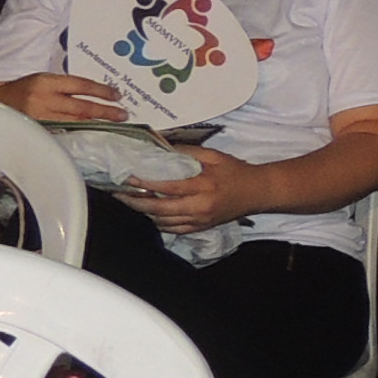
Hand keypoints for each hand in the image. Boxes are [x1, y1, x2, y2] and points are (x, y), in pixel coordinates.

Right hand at [2, 72, 127, 124]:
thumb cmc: (23, 91)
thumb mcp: (42, 81)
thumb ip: (65, 87)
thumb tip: (97, 95)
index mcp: (45, 82)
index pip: (79, 86)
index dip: (101, 91)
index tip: (118, 96)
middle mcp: (43, 100)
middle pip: (80, 107)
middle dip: (104, 111)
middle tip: (123, 115)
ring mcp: (40, 119)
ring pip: (74, 123)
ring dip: (96, 125)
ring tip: (114, 126)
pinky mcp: (37, 133)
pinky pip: (63, 135)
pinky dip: (80, 136)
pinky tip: (93, 137)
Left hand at [120, 146, 267, 234]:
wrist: (258, 192)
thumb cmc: (236, 171)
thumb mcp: (214, 155)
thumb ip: (187, 152)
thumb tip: (160, 148)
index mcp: (203, 185)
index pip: (167, 187)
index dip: (145, 183)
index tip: (127, 177)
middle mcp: (200, 207)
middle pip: (159, 209)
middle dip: (136, 202)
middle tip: (119, 194)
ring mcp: (200, 220)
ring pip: (162, 221)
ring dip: (144, 212)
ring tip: (130, 201)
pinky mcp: (201, 228)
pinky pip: (172, 229)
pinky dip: (157, 222)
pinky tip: (149, 213)